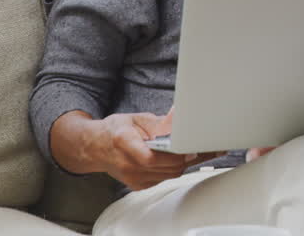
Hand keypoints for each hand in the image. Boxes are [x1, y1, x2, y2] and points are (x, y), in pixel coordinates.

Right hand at [92, 110, 221, 190]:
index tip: (191, 148)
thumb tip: (181, 117)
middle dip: (188, 157)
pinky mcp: (138, 185)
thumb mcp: (136, 119)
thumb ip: (160, 122)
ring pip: (169, 175)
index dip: (174, 155)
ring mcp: (132, 178)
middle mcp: (127, 164)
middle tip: (208, 145)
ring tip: (204, 150)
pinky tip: (186, 158)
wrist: (95, 148)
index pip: (151, 158)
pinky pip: (164, 179)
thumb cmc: (115, 131)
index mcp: (124, 143)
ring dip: (186, 163)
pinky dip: (175, 168)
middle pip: (166, 168)